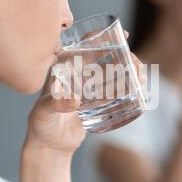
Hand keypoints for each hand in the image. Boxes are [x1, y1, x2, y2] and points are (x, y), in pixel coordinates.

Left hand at [24, 32, 144, 153]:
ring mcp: (88, 88)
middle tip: (136, 64)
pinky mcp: (96, 102)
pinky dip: (127, 87)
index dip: (103, 37)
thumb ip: (57, 104)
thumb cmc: (41, 125)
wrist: (49, 145)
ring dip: (128, 72)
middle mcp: (77, 74)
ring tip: (141, 76)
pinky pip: (113, 91)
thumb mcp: (44, 112)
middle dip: (122, 56)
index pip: (84, 46)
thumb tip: (75, 99)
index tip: (122, 36)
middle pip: (104, 58)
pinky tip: (138, 87)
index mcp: (63, 68)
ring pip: (112, 74)